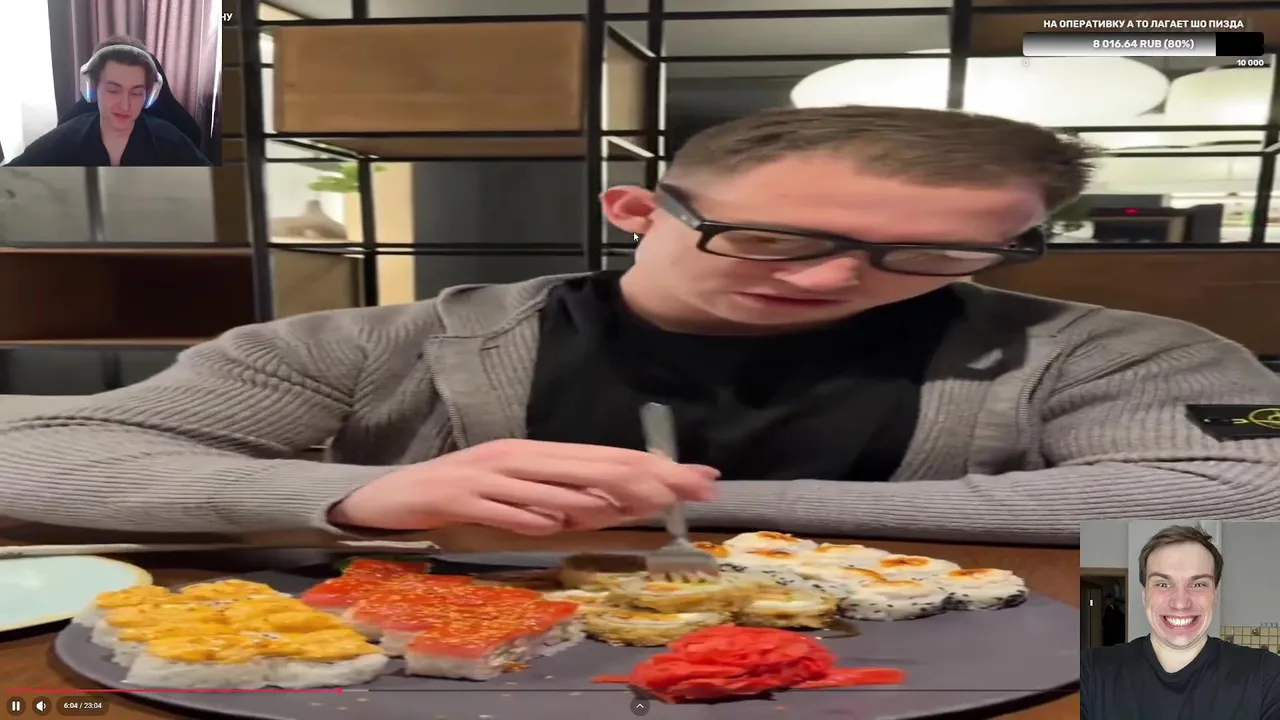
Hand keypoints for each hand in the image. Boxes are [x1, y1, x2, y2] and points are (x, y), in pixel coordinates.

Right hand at [328, 439, 718, 534]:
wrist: (394, 495)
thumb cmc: (465, 495)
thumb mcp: (522, 495)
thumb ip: (566, 500)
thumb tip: (621, 509)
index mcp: (538, 454)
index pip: (605, 457)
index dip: (654, 466)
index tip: (697, 477)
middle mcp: (518, 458)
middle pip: (587, 466)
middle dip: (641, 478)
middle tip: (684, 490)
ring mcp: (489, 476)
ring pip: (546, 485)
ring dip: (588, 497)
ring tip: (628, 507)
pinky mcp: (460, 498)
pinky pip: (499, 509)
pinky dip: (527, 516)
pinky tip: (550, 525)